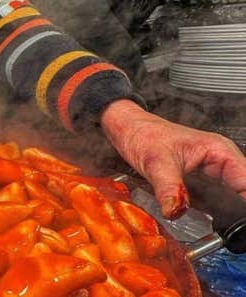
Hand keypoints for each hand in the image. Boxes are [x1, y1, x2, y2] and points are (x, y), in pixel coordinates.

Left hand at [100, 100, 245, 218]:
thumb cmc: (143, 135)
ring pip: (232, 199)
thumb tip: (176, 211)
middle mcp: (222, 162)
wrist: (128, 130)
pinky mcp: (202, 182)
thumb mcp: (155, 163)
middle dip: (238, 213)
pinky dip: (214, 213)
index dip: (245, 205)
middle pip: (243, 192)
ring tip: (221, 229)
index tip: (240, 223)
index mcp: (220, 152)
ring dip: (227, 215)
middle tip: (230, 231)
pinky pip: (216, 201)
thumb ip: (168, 187)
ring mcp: (213, 173)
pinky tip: (208, 223)